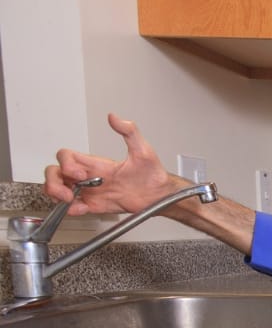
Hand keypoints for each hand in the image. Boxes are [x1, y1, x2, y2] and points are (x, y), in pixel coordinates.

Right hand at [45, 113, 181, 215]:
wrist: (161, 195)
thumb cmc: (152, 174)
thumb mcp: (142, 150)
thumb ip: (129, 131)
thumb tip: (115, 117)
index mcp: (96, 163)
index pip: (66, 157)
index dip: (65, 163)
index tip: (80, 174)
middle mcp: (89, 177)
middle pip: (56, 173)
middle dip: (54, 181)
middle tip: (67, 192)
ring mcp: (91, 192)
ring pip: (60, 190)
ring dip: (57, 195)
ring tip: (69, 201)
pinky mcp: (96, 206)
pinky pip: (75, 208)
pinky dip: (72, 210)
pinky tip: (80, 209)